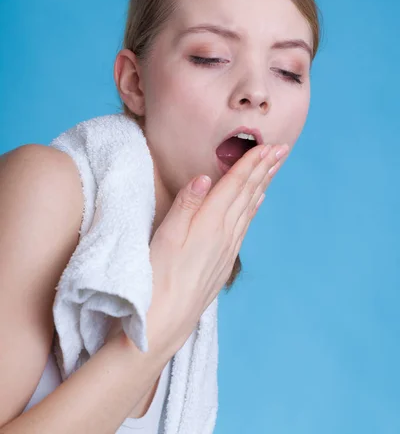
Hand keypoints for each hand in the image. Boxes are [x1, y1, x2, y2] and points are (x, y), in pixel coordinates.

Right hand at [147, 143, 288, 353]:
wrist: (167, 319)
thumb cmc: (160, 275)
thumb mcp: (166, 236)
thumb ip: (186, 205)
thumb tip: (203, 177)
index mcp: (210, 222)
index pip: (236, 185)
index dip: (251, 163)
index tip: (267, 145)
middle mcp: (225, 233)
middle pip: (249, 193)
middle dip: (265, 168)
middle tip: (282, 149)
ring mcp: (228, 247)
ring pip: (250, 207)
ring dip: (263, 184)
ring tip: (273, 168)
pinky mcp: (225, 259)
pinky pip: (246, 225)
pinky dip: (254, 207)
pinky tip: (258, 202)